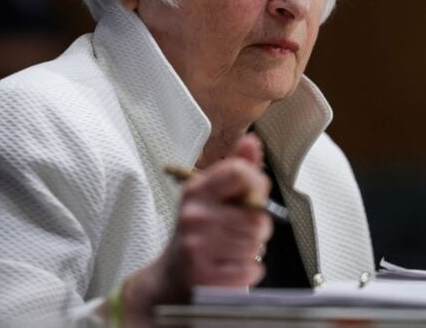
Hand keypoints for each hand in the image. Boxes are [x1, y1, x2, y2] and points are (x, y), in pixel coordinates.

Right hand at [114, 134, 272, 324]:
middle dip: (257, 228)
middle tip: (239, 234)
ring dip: (252, 251)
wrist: (168, 283)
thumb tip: (251, 141)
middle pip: (256, 215)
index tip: (254, 197)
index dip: (257, 185)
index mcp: (196, 191)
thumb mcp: (211, 199)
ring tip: (231, 252)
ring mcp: (197, 247)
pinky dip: (248, 272)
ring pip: (255, 243)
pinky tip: (230, 269)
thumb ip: (236, 170)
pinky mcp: (204, 277)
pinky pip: (251, 270)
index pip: (240, 173)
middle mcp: (194, 215)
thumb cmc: (196, 237)